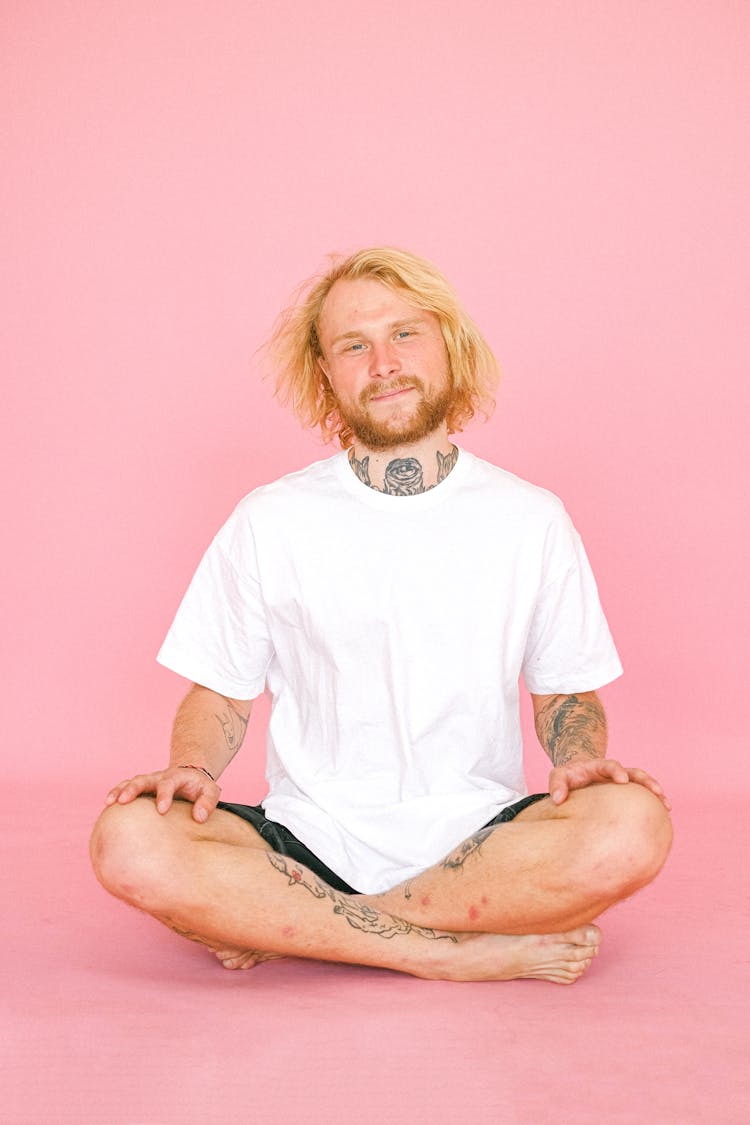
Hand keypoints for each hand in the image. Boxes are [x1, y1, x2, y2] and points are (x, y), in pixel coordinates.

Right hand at [104, 766, 221, 822]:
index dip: (164, 796)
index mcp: (176, 777)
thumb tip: (199, 818)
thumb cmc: (200, 788)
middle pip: (143, 779)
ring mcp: (148, 781)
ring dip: (120, 790)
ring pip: (131, 782)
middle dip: (133, 789)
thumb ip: (208, 803)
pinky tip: (108, 804)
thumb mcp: (211, 791)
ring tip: (109, 802)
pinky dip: (116, 793)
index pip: (168, 784)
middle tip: (123, 801)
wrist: (190, 776)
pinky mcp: (141, 788)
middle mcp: (159, 777)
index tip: (162, 810)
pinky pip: (126, 787)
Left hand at [548, 757, 670, 809]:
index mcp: (600, 766)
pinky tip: (664, 813)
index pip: (610, 764)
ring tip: (666, 804)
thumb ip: (556, 784)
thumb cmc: (569, 776)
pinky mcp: (628, 792)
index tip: (623, 780)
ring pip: (644, 782)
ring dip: (655, 791)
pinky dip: (655, 801)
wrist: (579, 773)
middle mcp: (616, 772)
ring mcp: (625, 781)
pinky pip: (644, 795)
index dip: (617, 771)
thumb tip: (557, 799)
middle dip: (645, 780)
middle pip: (634, 772)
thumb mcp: (559, 775)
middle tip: (655, 790)